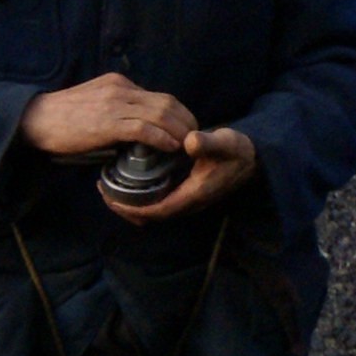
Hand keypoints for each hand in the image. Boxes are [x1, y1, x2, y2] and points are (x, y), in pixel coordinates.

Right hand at [21, 73, 194, 159]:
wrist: (34, 120)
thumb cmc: (63, 119)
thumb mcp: (95, 104)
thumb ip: (116, 110)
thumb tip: (138, 131)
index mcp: (118, 84)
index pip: (159, 96)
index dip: (179, 114)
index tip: (186, 129)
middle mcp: (120, 89)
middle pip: (166, 102)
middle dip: (185, 122)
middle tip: (195, 139)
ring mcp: (114, 104)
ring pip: (160, 114)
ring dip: (178, 131)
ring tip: (187, 146)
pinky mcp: (107, 123)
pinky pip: (143, 128)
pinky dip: (161, 138)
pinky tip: (171, 147)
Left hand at [106, 125, 255, 223]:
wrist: (252, 157)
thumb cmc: (237, 150)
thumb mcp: (225, 143)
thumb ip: (208, 143)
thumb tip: (189, 141)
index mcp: (193, 194)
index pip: (157, 210)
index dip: (132, 208)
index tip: (111, 198)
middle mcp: (188, 202)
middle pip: (150, 214)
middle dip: (125, 207)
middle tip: (103, 191)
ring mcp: (186, 198)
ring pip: (153, 208)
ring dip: (132, 202)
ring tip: (111, 187)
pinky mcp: (185, 191)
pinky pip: (158, 200)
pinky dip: (141, 195)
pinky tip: (130, 180)